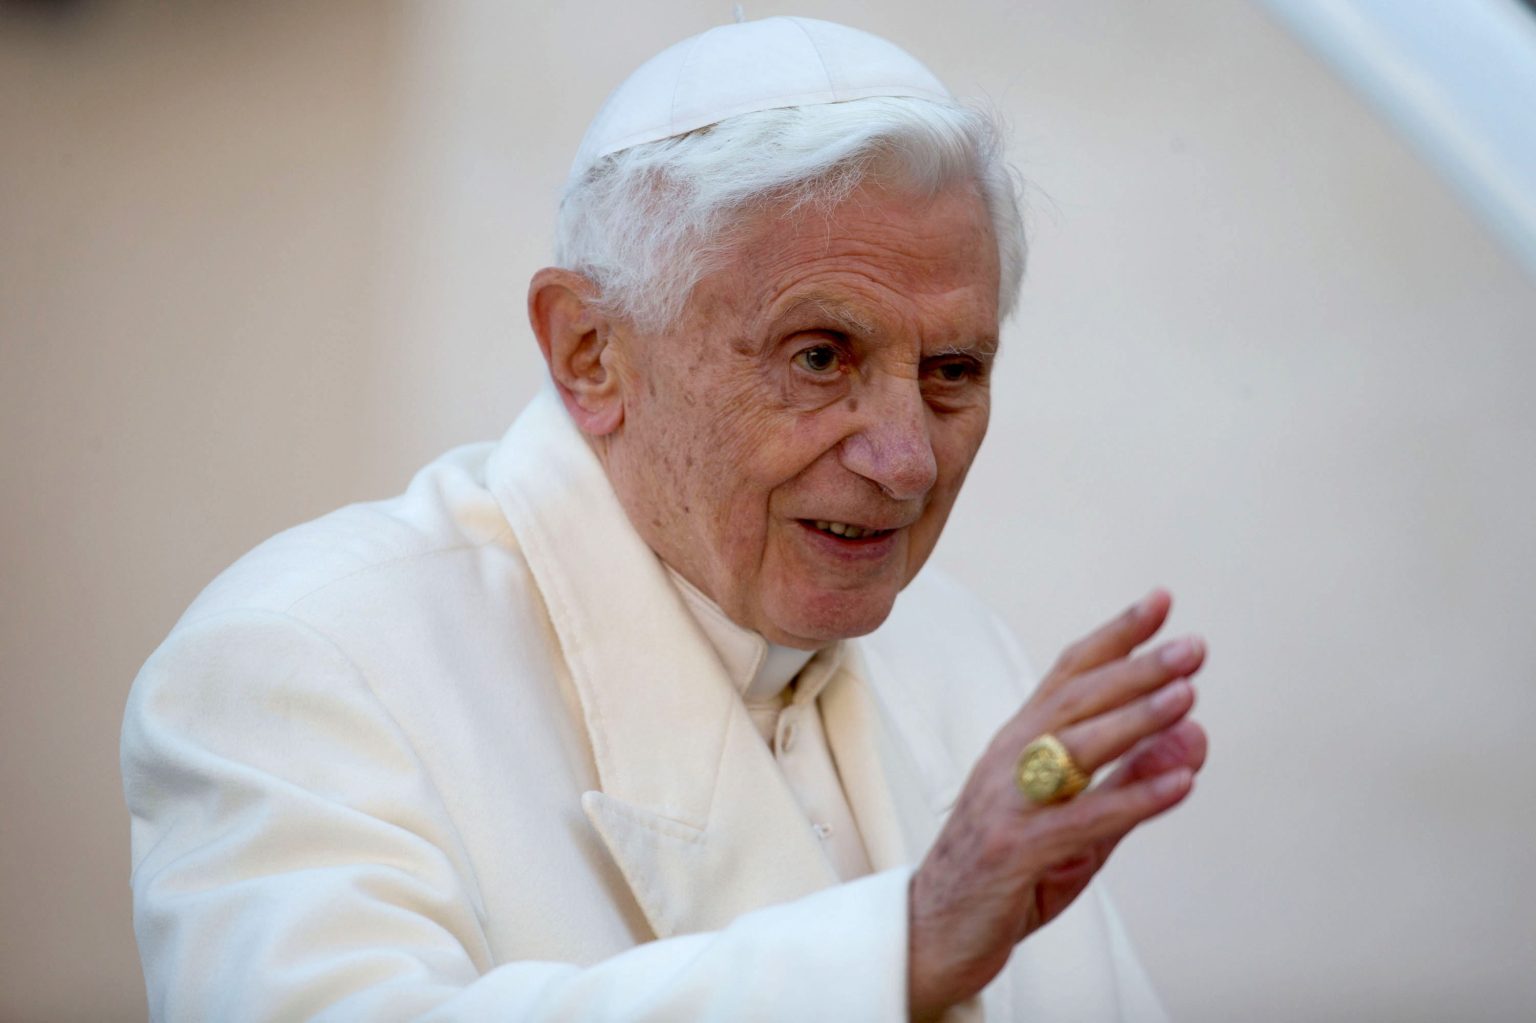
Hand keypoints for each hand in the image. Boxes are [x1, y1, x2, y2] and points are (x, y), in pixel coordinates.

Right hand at [906, 590, 1208, 1019]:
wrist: (932, 934)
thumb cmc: (1007, 874)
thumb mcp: (1079, 824)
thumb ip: (1133, 782)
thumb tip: (1195, 735)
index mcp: (1017, 744)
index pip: (1069, 675)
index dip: (1115, 636)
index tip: (1162, 602)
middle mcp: (1008, 760)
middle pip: (1075, 699)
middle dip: (1136, 668)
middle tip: (1192, 646)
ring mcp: (1007, 803)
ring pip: (1074, 747)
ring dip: (1136, 718)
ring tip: (1188, 696)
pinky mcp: (1013, 851)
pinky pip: (1081, 819)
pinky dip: (1134, 800)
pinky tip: (1181, 784)